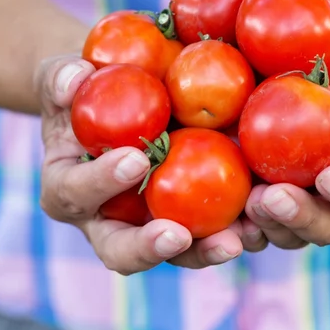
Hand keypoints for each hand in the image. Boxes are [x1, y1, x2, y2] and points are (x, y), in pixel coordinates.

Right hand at [35, 55, 265, 274]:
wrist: (117, 103)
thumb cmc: (84, 88)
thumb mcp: (63, 75)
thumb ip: (61, 77)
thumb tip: (73, 79)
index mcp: (68, 190)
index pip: (77, 193)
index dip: (101, 182)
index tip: (135, 159)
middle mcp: (105, 221)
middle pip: (121, 250)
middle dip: (150, 248)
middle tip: (178, 234)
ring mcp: (150, 227)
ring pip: (177, 254)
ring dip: (205, 251)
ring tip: (238, 240)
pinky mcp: (191, 220)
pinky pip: (214, 232)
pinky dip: (240, 228)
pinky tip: (267, 217)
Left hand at [243, 51, 329, 249]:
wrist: (307, 70)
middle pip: (325, 228)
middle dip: (303, 217)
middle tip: (277, 196)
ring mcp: (293, 207)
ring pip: (285, 234)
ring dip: (268, 224)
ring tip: (250, 200)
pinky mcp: (256, 201)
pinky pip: (248, 225)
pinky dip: (236, 227)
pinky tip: (220, 218)